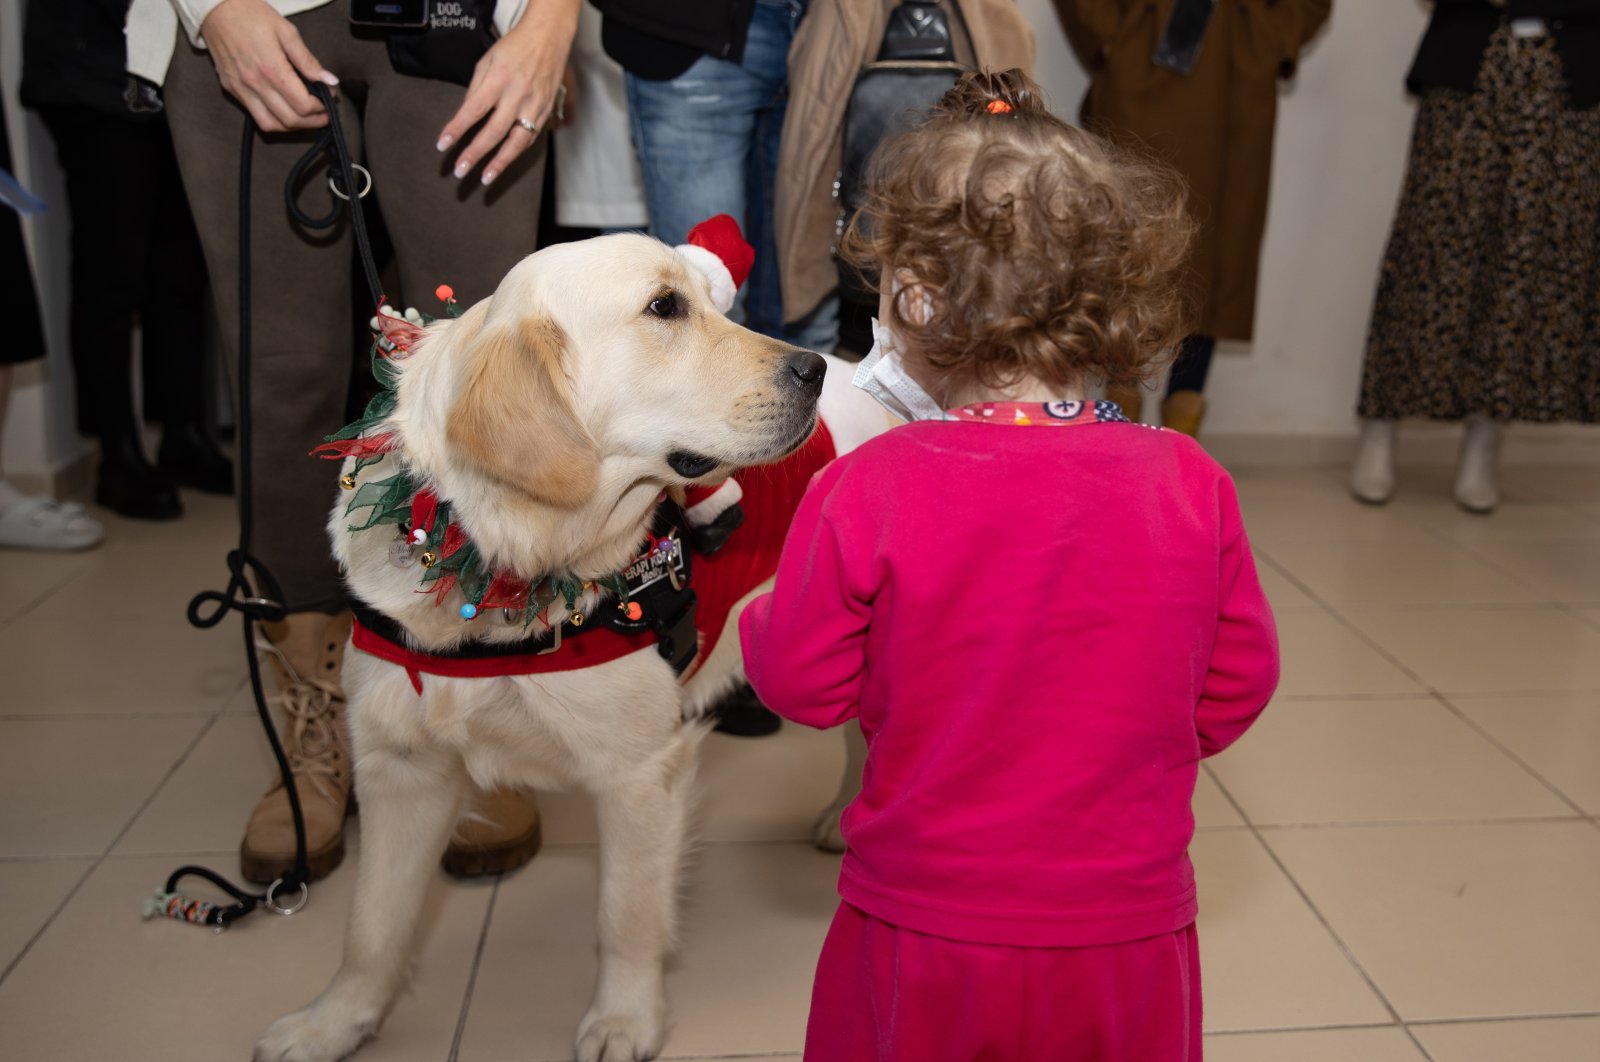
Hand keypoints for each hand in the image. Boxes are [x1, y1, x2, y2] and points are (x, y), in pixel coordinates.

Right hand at [199, 0, 337, 132]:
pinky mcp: (230, 89)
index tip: (329, 100)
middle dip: (312, 122)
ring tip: (306, 118)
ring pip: (271, 125)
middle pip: (290, 120)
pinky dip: (274, 119)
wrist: (216, 7)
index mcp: (271, 69)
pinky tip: (284, 109)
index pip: (303, 105)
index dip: (321, 107)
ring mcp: (240, 88)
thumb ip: (308, 61)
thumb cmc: (252, 14)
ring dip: (292, 126)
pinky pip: (255, 115)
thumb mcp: (286, 32)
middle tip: (324, 115)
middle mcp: (254, 83)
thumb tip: (330, 81)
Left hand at [436, 0, 579, 185]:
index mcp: (499, 79)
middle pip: (493, 132)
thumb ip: (476, 88)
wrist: (548, 39)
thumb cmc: (514, 47)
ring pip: (516, 142)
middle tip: (460, 170)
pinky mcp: (545, 113)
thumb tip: (465, 114)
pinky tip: (504, 163)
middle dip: (475, 153)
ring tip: (485, 179)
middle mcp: (518, 95)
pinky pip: (530, 138)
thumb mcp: (487, 60)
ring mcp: (534, 106)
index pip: (473, 110)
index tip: (443, 144)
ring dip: (500, 163)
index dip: (456, 129)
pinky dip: (516, 153)